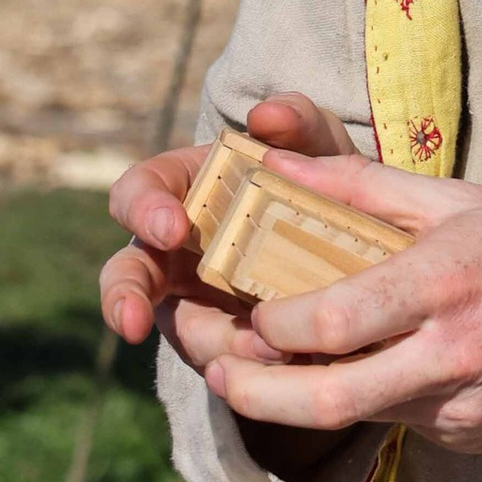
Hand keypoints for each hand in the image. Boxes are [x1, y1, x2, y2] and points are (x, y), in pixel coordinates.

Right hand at [99, 92, 354, 366]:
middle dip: (124, 296)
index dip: (143, 209)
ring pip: (182, 333)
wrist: (357, 240)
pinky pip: (226, 364)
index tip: (170, 225)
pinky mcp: (229, 347)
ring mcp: (195, 304)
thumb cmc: (316, 179)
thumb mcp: (316, 146)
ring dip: (212, 346)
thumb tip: (267, 114)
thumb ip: (297, 120)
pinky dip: (250, 367)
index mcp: (181, 191)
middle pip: (126, 277)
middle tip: (134, 319)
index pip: (138, 193)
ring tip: (258, 351)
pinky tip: (285, 364)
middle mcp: (174, 252)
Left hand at [203, 147, 481, 457]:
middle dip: (251, 394)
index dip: (270, 330)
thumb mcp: (462, 199)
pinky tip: (357, 372)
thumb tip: (276, 164)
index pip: (331, 322)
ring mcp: (461, 406)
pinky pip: (398, 421)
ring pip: (355, 416)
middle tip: (213, 373)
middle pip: (324, 399)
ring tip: (254, 376)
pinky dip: (367, 400)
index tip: (245, 315)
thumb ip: (362, 187)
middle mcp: (450, 354)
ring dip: (296, 401)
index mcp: (445, 282)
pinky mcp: (469, 437)